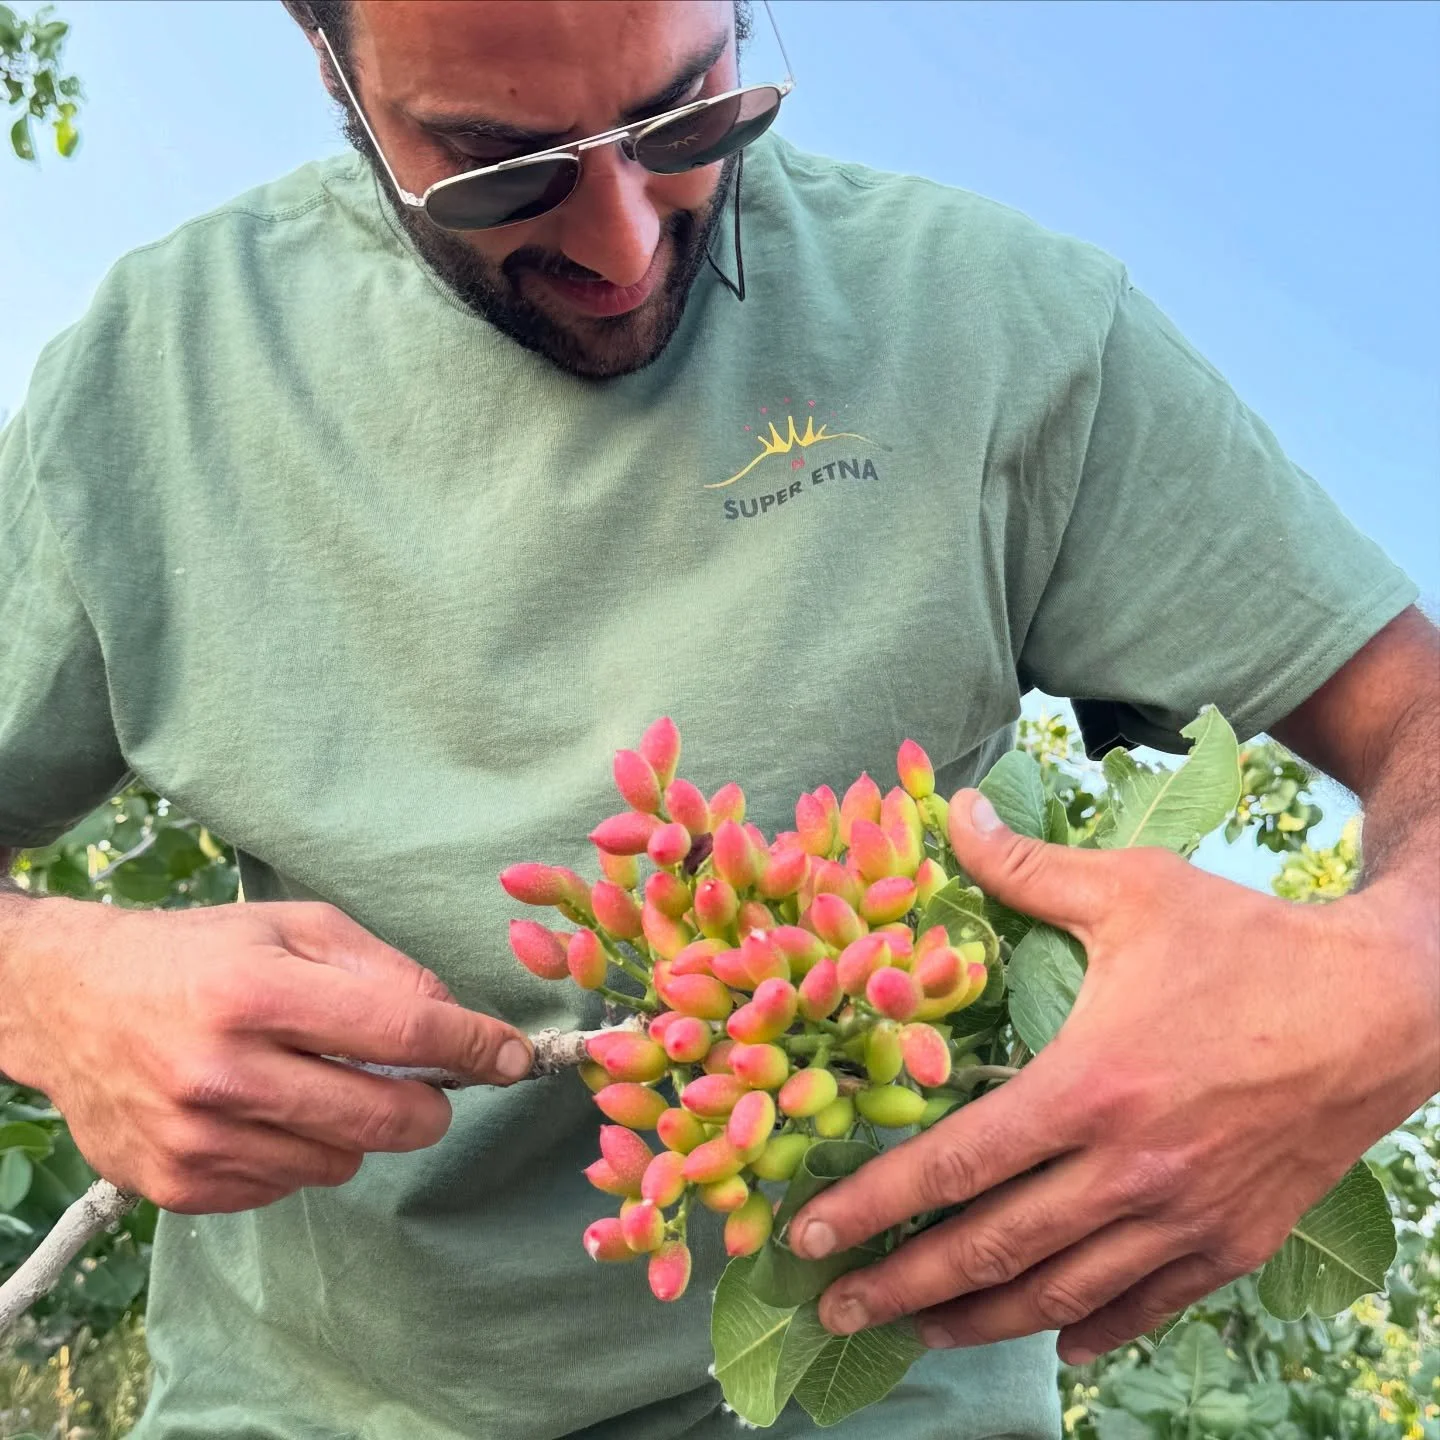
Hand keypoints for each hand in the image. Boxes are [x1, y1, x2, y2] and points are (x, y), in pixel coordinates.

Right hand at [2, 898, 532, 1212]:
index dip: (474, 1047)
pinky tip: (267, 1110)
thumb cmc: (202, 953)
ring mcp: (196, 1139)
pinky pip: (288, 1187)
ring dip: (355, 1128)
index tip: (515, 1056)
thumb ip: (385, 970)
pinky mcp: (178, 1186)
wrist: (72, 1002)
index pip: (402, 1035)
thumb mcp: (297, 927)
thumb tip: (457, 1023)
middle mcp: (222, 1072)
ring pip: (342, 1162)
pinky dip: (300, 1153)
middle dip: (430, 1104)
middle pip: (384, 1118)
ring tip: (312, 1080)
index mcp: (257, 992)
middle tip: (427, 1084)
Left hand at [789, 790, 1435, 1362]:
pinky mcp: (1233, 1242)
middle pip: (991, 1250)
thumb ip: (1026, 867)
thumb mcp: (1132, 888)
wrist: (1385, 1004)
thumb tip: (952, 809)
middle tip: (835, 1308)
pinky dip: (1089, 1327)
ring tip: (917, 1333)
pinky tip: (1052, 1337)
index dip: (872, 1206)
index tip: (810, 1234)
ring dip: (978, 1320)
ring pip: (1060, 1295)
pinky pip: (1147, 1306)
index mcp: (1089, 1087)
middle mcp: (1130, 1171)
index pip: (953, 1164)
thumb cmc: (1250, 941)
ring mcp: (1185, 1219)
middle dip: (901, 1287)